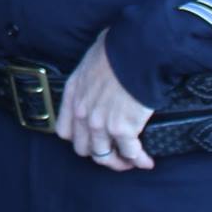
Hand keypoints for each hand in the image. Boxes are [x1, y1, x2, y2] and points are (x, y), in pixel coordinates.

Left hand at [55, 30, 154, 171]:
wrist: (135, 52)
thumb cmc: (117, 49)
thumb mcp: (91, 61)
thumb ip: (91, 76)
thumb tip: (102, 74)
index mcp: (73, 94)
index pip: (64, 131)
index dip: (79, 138)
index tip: (91, 139)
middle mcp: (82, 113)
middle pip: (83, 149)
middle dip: (99, 153)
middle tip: (113, 153)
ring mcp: (100, 124)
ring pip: (105, 157)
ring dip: (119, 162)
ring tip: (131, 161)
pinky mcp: (122, 130)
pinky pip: (130, 154)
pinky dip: (139, 160)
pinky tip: (147, 161)